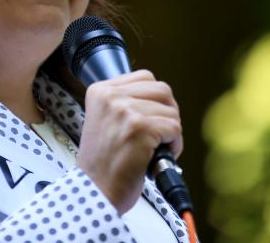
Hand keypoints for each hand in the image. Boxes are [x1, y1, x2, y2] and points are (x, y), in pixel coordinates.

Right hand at [75, 70, 182, 214]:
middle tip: (159, 133)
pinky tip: (158, 156)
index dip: (154, 99)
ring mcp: (126, 111)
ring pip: (171, 110)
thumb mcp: (103, 120)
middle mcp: (111, 97)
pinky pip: (175, 128)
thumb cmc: (102, 164)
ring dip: (171, 131)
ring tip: (156, 147)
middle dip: (167, 112)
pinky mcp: (141, 128)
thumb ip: (124, 102)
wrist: (95, 191)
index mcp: (100, 91)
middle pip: (162, 89)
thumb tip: (158, 98)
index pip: (144, 77)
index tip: (149, 118)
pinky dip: (174, 145)